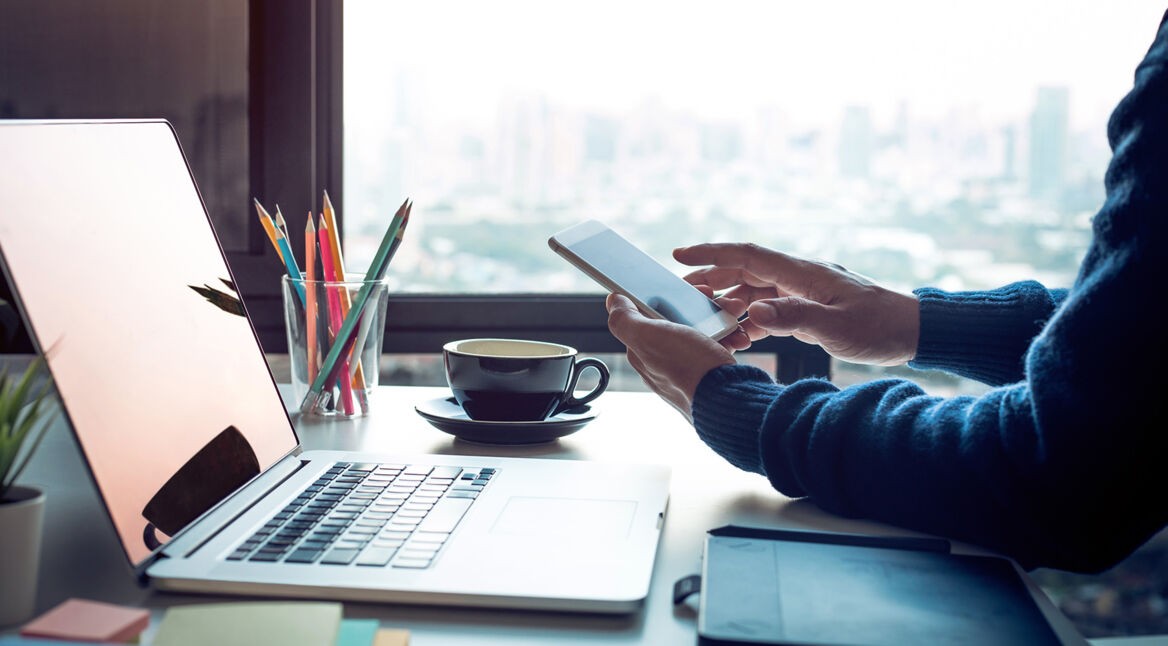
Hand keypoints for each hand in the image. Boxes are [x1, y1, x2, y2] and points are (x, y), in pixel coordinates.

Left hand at [605, 293, 736, 420]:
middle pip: (677, 320)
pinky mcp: (708, 374)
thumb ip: (625, 319)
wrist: (728, 400)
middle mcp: (662, 360)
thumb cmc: (689, 369)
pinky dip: (730, 339)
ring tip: (734, 316)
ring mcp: (686, 367)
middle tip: (720, 301)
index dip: (665, 295)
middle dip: (700, 306)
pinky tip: (738, 337)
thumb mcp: (649, 337)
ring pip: (701, 331)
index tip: (687, 288)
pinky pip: (718, 348)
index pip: (647, 313)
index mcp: (642, 350)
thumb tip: (613, 302)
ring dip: (719, 319)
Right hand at [677, 243, 919, 366]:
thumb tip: (751, 311)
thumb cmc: (880, 327)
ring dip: (728, 302)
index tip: (679, 255)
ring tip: (704, 318)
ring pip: (754, 291)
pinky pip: (770, 309)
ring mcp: (803, 292)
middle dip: (710, 279)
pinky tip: (738, 335)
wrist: (914, 332)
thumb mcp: (836, 327)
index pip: (747, 255)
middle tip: (680, 294)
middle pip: (744, 271)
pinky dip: (750, 319)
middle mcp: (799, 277)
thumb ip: (792, 317)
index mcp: (802, 273)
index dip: (710, 254)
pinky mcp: (810, 309)